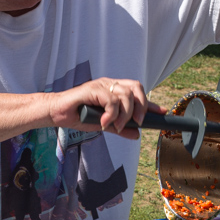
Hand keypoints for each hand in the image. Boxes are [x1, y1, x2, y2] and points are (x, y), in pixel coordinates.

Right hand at [49, 77, 164, 139]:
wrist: (57, 113)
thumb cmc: (77, 116)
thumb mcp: (104, 125)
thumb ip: (120, 128)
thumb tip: (137, 134)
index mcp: (113, 90)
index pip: (137, 92)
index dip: (151, 102)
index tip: (162, 112)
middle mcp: (109, 84)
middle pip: (136, 88)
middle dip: (141, 107)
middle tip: (137, 123)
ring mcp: (101, 85)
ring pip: (125, 95)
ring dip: (125, 115)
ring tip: (115, 126)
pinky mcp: (92, 89)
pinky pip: (111, 100)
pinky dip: (111, 114)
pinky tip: (104, 123)